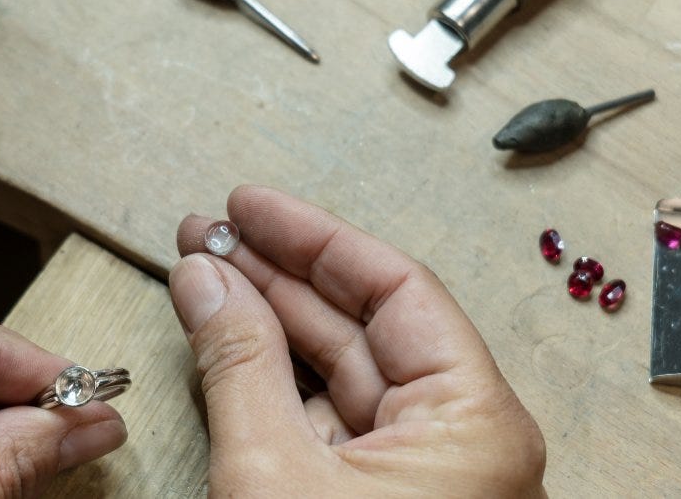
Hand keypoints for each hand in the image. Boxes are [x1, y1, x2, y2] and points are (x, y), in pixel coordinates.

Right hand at [170, 186, 544, 496]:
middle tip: (210, 238)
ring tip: (205, 279)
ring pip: (342, 375)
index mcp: (475, 426)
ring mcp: (421, 475)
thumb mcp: (272, 471)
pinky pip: (331, 422)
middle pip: (365, 325)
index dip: (314, 238)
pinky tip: (227, 344)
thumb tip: (205, 279)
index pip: (396, 290)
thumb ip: (238, 365)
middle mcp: (461, 443)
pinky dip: (275, 385)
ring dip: (269, 326)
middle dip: (278, 275)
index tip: (250, 207)